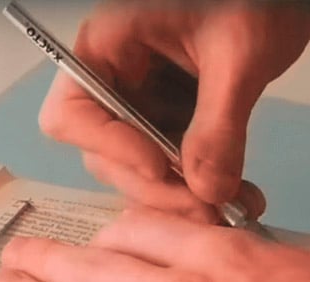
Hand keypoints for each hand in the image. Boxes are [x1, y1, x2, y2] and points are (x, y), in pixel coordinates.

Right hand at [40, 1, 309, 221]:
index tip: (159, 166)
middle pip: (105, 154)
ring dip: (180, 195)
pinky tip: (233, 194)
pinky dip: (198, 184)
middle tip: (206, 207)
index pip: (71, 115)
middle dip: (156, 186)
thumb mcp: (238, 55)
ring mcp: (139, 101)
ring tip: (232, 206)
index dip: (109, 147)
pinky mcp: (167, 117)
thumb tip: (208, 190)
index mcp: (106, 45)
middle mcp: (112, 77)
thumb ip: (219, 125)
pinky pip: (169, 164)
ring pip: (136, 168)